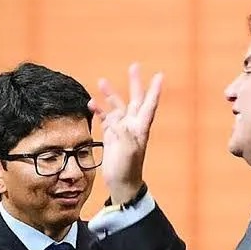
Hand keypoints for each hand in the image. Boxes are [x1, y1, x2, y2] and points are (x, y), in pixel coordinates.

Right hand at [88, 63, 162, 204]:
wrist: (122, 183)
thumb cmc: (128, 168)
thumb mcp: (127, 149)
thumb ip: (122, 132)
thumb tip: (114, 119)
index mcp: (140, 127)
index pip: (148, 104)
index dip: (154, 90)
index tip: (159, 76)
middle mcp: (132, 125)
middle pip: (134, 99)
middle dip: (134, 83)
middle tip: (134, 66)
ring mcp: (121, 130)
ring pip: (116, 107)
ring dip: (110, 95)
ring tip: (101, 82)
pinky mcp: (111, 136)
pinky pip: (105, 119)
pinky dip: (99, 111)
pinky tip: (91, 104)